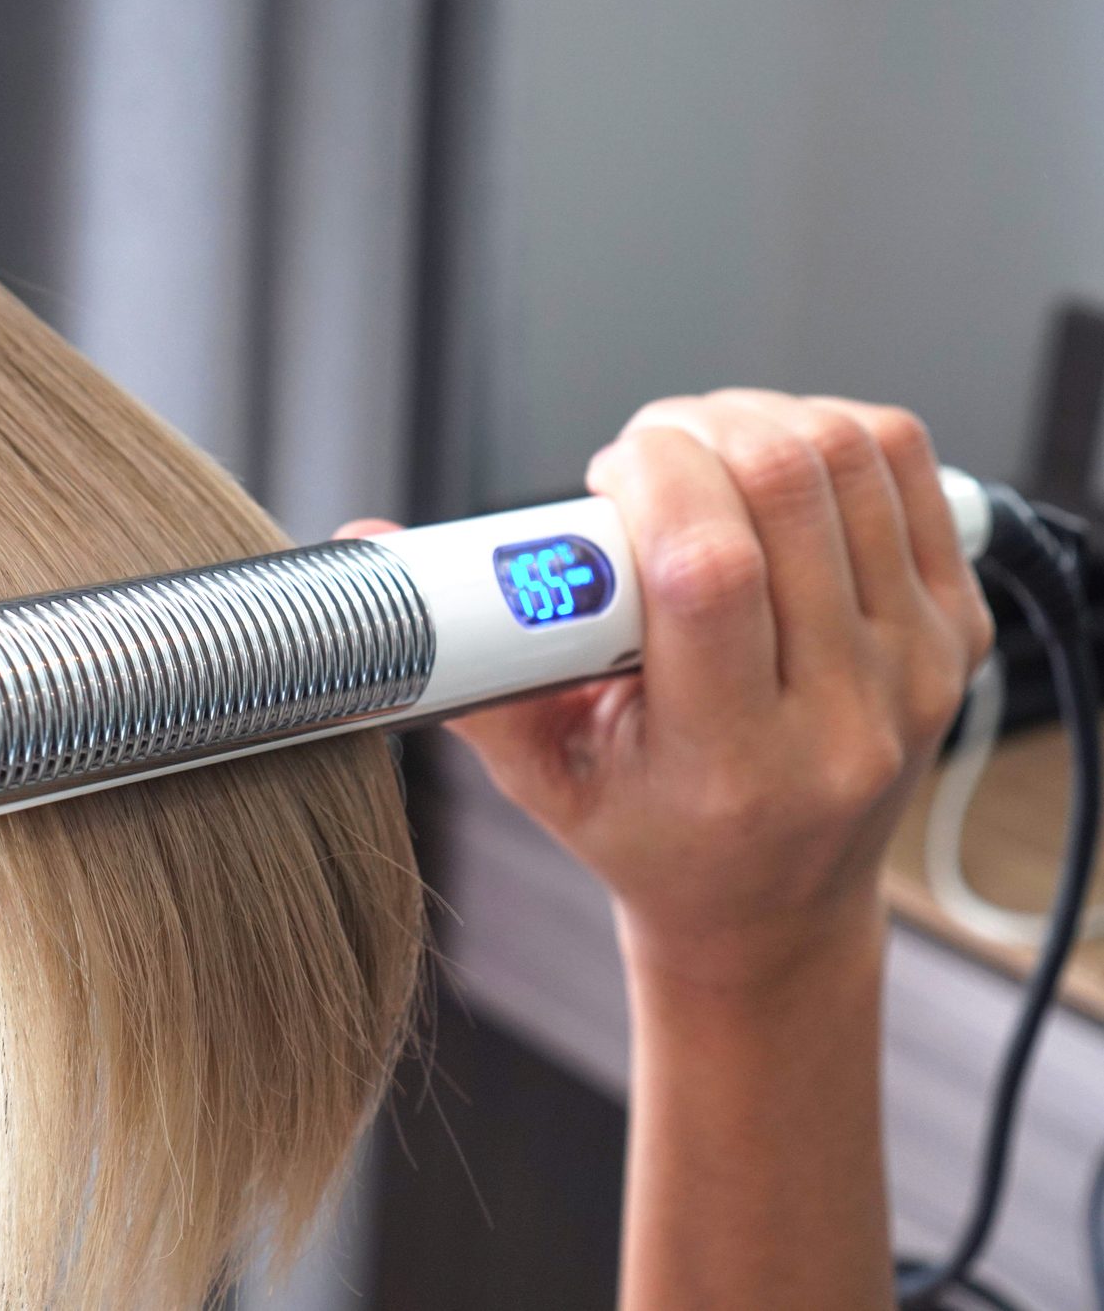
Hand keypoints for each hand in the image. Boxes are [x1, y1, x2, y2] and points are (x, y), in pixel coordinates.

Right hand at [343, 390, 993, 991]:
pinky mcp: (958, 629)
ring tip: (699, 459)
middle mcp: (843, 718)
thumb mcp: (539, 774)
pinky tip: (771, 466)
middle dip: (693, 432)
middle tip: (643, 464)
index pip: (709, 570)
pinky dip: (828, 430)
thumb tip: (366, 554)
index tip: (602, 480)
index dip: (651, 481)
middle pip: (786, 487)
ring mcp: (916, 670)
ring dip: (756, 420)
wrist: (772, 905)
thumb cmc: (646, 834)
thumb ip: (459, 664)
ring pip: (849, 456)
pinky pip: (904, 465)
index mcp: (729, 767)